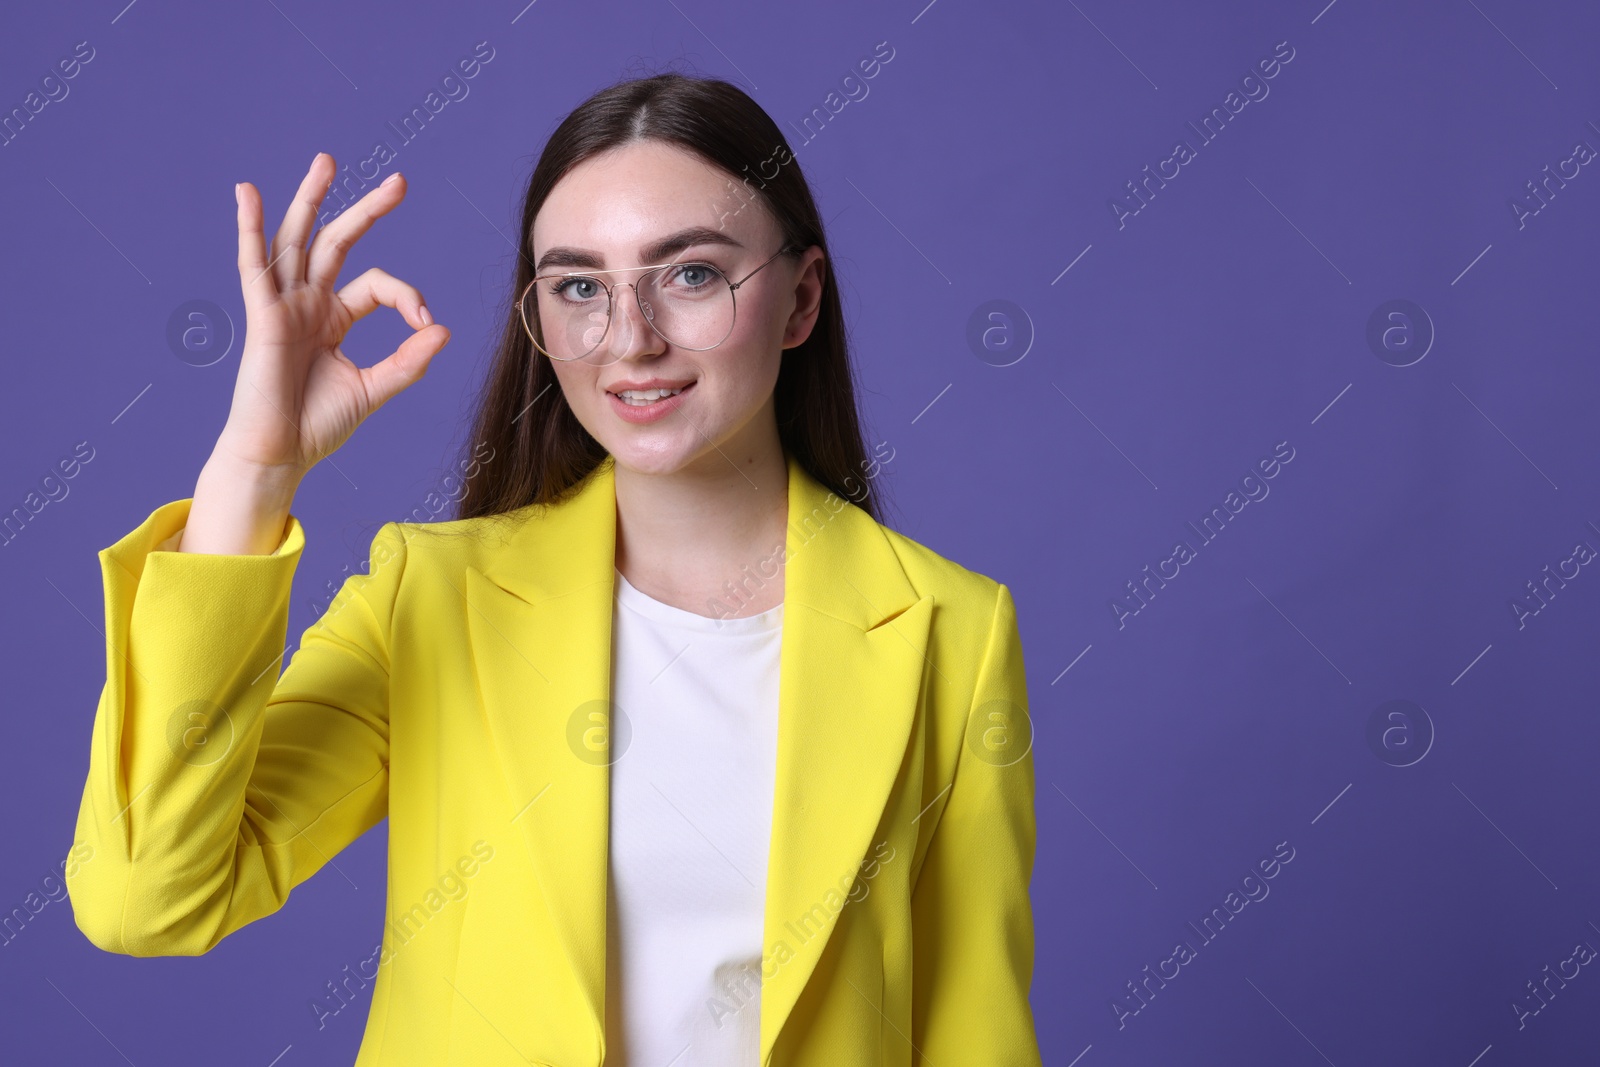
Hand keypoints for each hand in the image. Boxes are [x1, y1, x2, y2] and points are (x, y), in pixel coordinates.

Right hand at [215, 152, 449, 479]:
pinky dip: (249, 227)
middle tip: (399, 181)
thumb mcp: (374, 389)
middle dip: (367, 210)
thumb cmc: (318, 424)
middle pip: (338, 242)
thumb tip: (442, 328)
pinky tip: (246, 192)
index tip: (425, 324)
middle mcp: (308, 303)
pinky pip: (253, 264)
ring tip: (327, 161)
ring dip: (310, 199)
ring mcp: (284, 304)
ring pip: (297, 240)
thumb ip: (408, 361)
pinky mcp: (262, 315)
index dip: (407, 296)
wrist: (282, 453)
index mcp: (334, 317)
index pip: (377, 285)